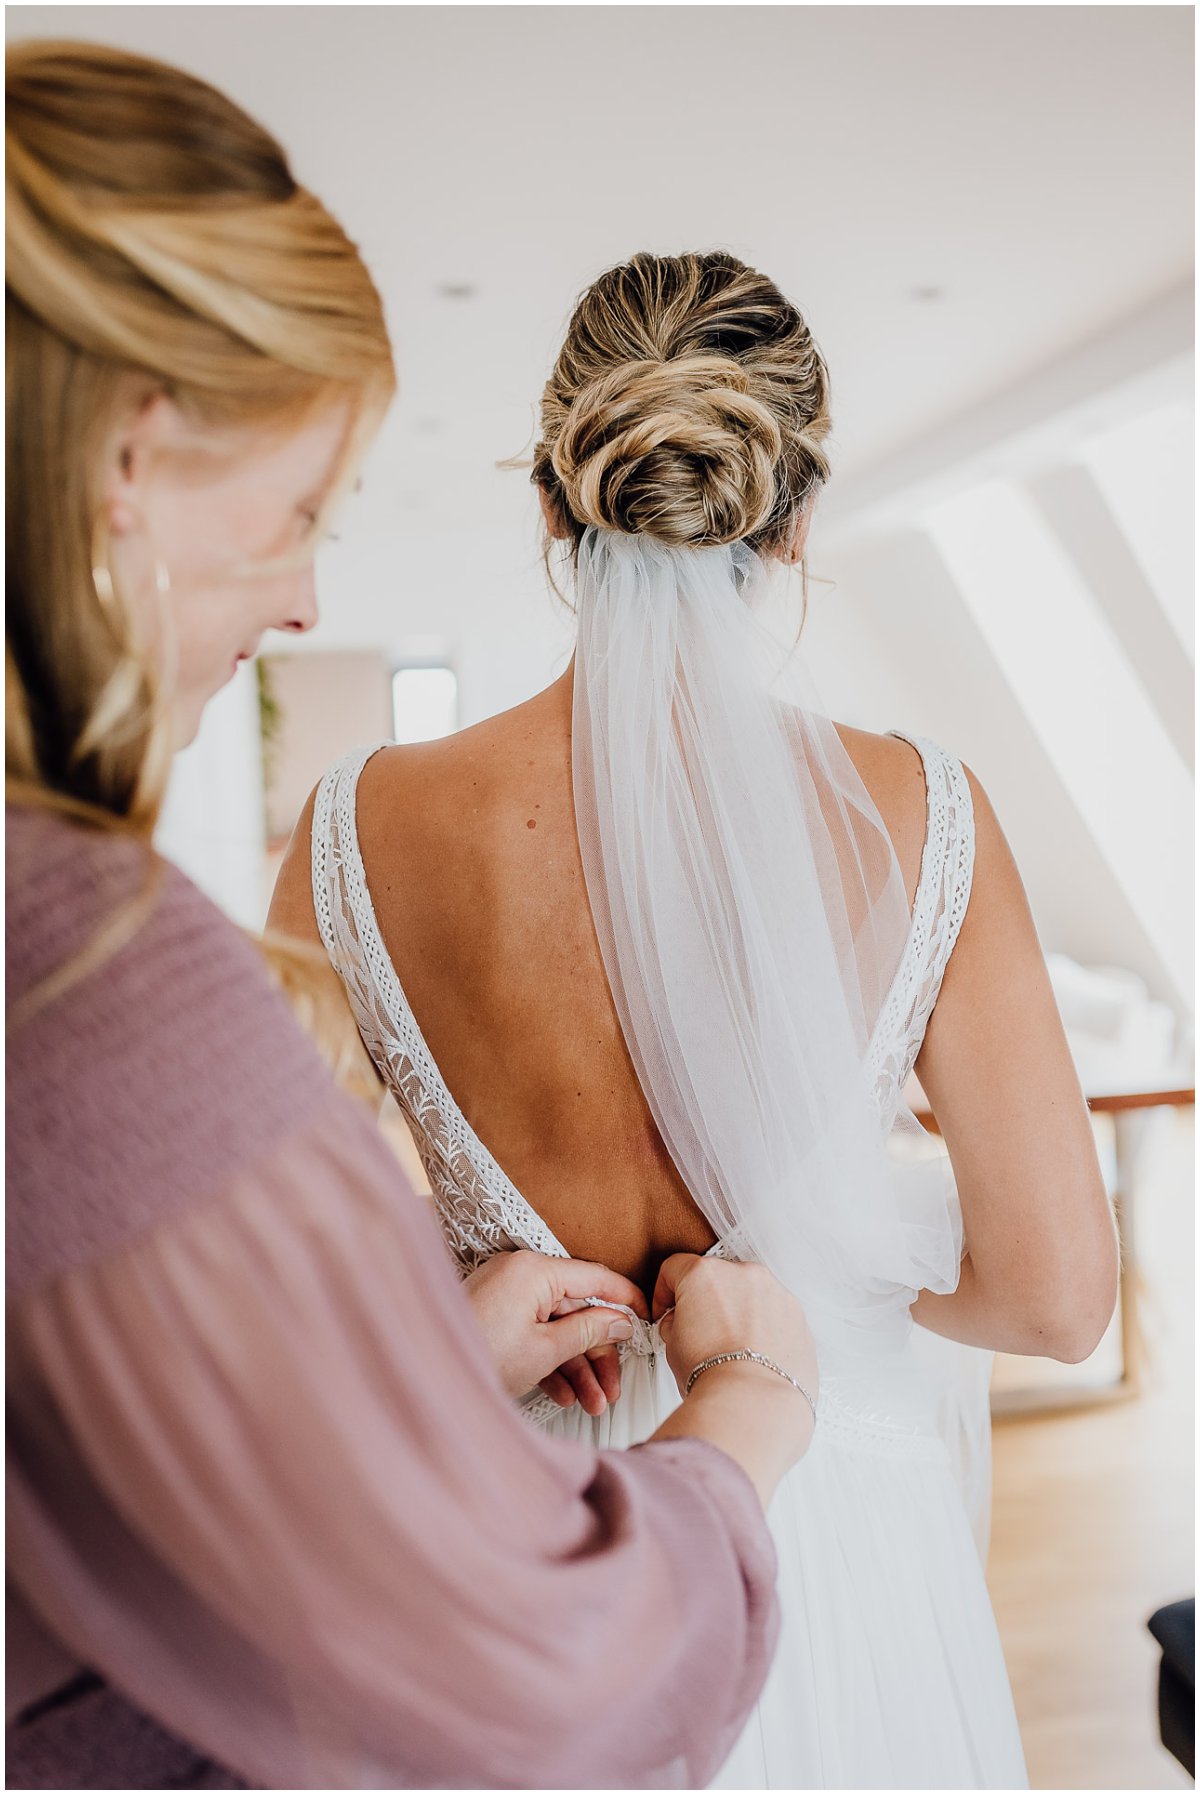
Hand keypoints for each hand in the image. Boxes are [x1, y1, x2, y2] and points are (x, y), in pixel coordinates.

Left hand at [463, 1250, 648, 1415]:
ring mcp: (504, 1296)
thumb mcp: (545, 1350)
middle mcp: (519, 1275)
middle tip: (613, 1387)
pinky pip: (532, 1334)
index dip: (626, 1299)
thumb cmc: (476, 1356)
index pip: (595, 1277)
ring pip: (555, 1328)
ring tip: (592, 1404)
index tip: (647, 1317)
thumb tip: (620, 1321)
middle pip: (576, 1310)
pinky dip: (550, 1363)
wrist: (422, 1376)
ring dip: (577, 1367)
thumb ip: (589, 1331)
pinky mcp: (493, 1316)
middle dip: (597, 1354)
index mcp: (534, 1270)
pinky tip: (564, 1395)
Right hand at [647, 1255, 818, 1504]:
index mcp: (706, 1274)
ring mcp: (776, 1293)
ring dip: (739, 1313)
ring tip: (730, 1350)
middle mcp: (744, 1274)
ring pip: (750, 1295)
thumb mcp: (672, 1345)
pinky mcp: (798, 1316)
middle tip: (699, 1333)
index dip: (665, 1291)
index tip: (667, 1309)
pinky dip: (766, 1329)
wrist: (754, 1405)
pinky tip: (754, 1356)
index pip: (675, 1268)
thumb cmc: (713, 1377)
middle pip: (717, 1278)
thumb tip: (681, 1323)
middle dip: (706, 1301)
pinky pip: (775, 1315)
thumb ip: (676, 1322)